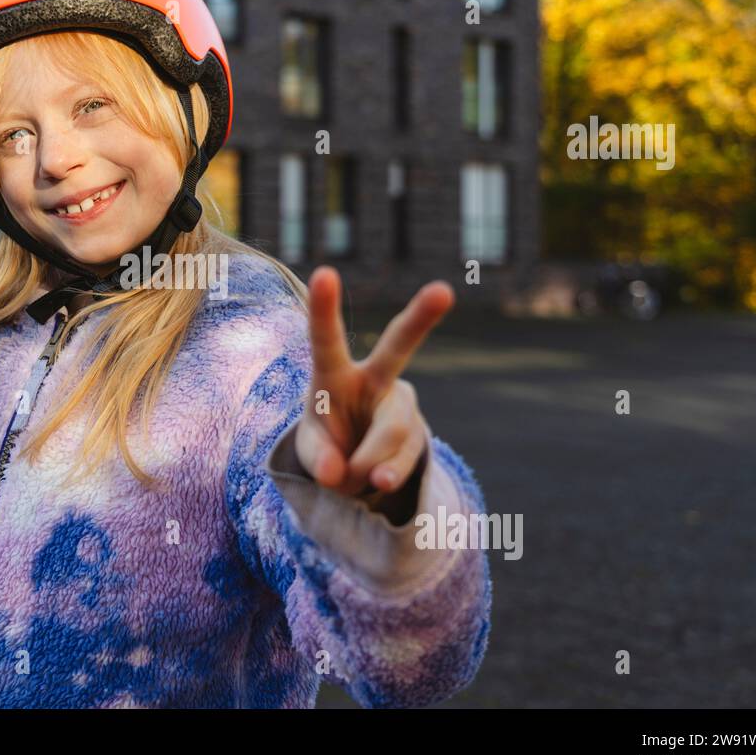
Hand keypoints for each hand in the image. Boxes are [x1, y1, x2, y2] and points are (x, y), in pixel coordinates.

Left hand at [295, 266, 453, 502]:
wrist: (355, 470)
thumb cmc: (325, 445)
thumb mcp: (311, 451)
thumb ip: (318, 459)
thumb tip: (338, 472)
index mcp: (334, 373)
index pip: (326, 339)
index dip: (324, 309)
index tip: (324, 272)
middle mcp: (374, 378)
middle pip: (398, 346)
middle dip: (421, 317)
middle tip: (444, 291)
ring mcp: (401, 404)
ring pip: (395, 427)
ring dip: (371, 460)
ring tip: (359, 477)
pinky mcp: (418, 433)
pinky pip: (405, 457)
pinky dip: (388, 474)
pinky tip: (378, 482)